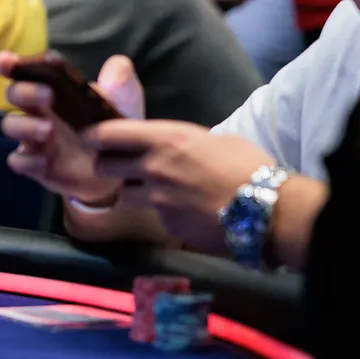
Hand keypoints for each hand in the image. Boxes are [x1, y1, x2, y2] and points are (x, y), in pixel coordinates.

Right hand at [0, 52, 144, 204]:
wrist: (120, 169)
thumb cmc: (115, 129)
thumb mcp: (125, 103)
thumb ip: (122, 81)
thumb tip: (116, 66)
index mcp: (53, 90)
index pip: (26, 72)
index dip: (11, 64)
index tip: (7, 60)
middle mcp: (38, 111)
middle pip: (13, 93)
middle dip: (24, 91)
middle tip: (49, 95)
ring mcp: (34, 139)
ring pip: (10, 125)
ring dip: (24, 125)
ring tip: (48, 130)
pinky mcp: (36, 166)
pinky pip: (17, 161)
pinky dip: (27, 160)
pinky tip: (44, 162)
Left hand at [82, 124, 271, 254]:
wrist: (269, 209)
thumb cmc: (247, 165)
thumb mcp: (209, 139)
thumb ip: (176, 142)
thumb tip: (163, 146)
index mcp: (163, 139)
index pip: (107, 134)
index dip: (93, 135)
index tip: (90, 137)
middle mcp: (152, 168)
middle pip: (103, 167)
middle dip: (107, 166)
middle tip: (119, 167)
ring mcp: (156, 200)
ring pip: (126, 195)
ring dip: (135, 193)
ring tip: (158, 191)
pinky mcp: (166, 225)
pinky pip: (153, 216)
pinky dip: (163, 213)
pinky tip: (185, 210)